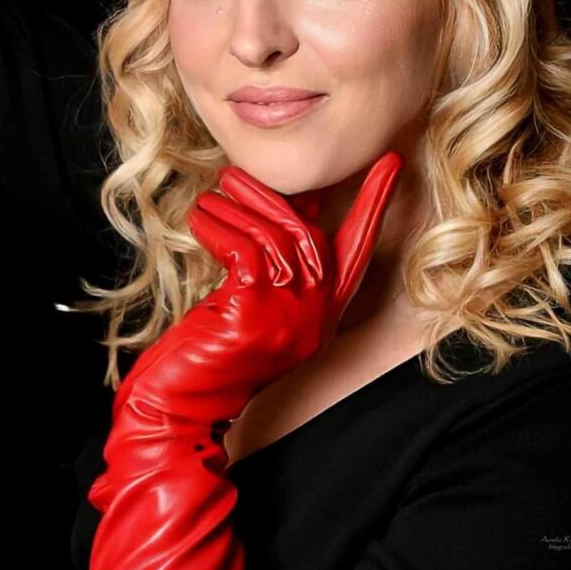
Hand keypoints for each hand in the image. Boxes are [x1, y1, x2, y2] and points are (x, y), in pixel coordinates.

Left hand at [90, 149, 403, 511]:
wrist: (178, 408)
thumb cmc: (211, 350)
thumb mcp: (258, 302)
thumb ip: (280, 261)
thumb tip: (296, 202)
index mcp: (322, 313)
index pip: (360, 249)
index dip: (375, 204)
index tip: (392, 161)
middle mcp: (314, 317)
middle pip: (312, 235)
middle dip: (274, 195)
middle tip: (235, 173)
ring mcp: (286, 319)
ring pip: (276, 237)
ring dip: (236, 208)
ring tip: (210, 195)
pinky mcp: (252, 316)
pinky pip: (244, 251)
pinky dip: (218, 227)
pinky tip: (199, 219)